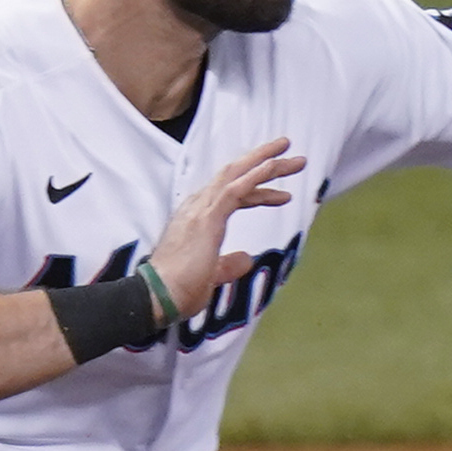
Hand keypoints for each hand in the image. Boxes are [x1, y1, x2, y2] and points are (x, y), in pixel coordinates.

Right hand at [151, 139, 305, 312]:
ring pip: (236, 175)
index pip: (231, 195)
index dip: (258, 190)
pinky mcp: (207, 218)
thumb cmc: (178, 289)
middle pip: (235, 176)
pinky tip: (273, 166)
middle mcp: (198, 207)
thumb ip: (228, 265)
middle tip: (293, 156)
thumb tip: (246, 259)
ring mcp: (201, 210)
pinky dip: (255, 176)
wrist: (158, 296)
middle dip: (265, 163)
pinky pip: (234, 189)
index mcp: (198, 218)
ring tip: (292, 154)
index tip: (283, 195)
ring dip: (266, 162)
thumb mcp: (211, 274)